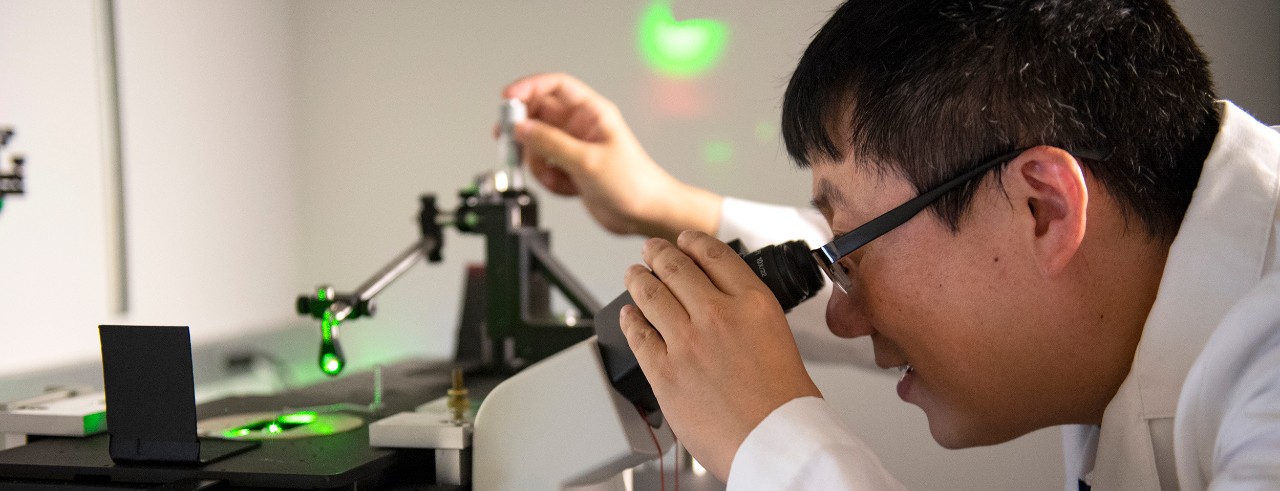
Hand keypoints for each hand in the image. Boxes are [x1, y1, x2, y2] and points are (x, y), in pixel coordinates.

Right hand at [502, 73, 721, 241]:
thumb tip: (522, 128)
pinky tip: (568, 189)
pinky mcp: (570, 168)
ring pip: (536, 144)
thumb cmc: (634, 182)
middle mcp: (580, 126)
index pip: (555, 86)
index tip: (507, 98)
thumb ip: (551, 143)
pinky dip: (549, 179)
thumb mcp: (587, 161)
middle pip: (538, 114)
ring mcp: (573, 147)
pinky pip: (544, 167)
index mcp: (592, 112)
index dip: (528, 87)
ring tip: (555, 178)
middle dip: (523, 130)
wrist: (645, 214)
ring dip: (538, 163)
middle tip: (508, 141)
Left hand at [620, 231, 821, 479]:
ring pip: (650, 294)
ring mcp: (686, 341)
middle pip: (676, 268)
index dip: (692, 242)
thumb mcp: (779, 338)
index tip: (684, 240)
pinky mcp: (664, 370)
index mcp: (752, 303)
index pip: (714, 256)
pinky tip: (628, 315)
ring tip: (634, 275)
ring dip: (638, 279)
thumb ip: (748, 319)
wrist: (775, 441)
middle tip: (651, 251)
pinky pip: (637, 334)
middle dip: (658, 254)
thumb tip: (726, 312)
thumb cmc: (786, 404)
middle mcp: (717, 314)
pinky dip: (629, 320)